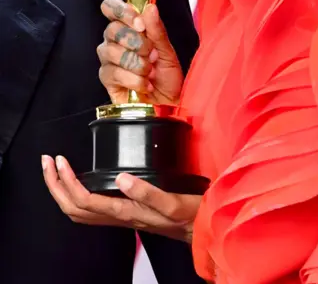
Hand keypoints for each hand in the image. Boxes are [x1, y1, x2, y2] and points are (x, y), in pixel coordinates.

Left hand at [42, 155, 200, 241]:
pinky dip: (76, 193)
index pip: (84, 200)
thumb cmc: (187, 216)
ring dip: (62, 190)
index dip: (67, 181)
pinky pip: (90, 208)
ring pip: (78, 211)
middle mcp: (117, 217)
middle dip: (55, 186)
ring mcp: (119, 216)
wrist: (198, 229)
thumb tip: (122, 177)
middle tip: (47, 161)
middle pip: (73, 208)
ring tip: (55, 169)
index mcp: (125, 212)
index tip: (60, 160)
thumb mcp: (173, 202)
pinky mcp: (124, 212)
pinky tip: (79, 181)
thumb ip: (148, 192)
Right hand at [98, 0, 183, 104]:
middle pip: (112, 29)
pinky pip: (114, 72)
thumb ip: (157, 30)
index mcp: (129, 28)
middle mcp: (114, 41)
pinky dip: (134, 79)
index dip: (122, 11)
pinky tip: (145, 84)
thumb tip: (150, 8)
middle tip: (151, 54)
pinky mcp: (107, 79)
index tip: (140, 23)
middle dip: (137, 42)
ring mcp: (108, 60)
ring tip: (149, 71)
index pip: (111, 7)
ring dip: (137, 63)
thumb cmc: (167, 76)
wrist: (168, 103)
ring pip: (112, 51)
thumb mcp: (167, 50)